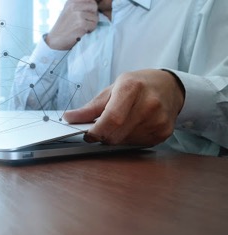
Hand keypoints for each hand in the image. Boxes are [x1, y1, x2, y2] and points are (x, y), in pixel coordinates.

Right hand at [45, 0, 98, 49]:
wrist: (55, 40)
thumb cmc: (64, 26)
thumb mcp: (69, 10)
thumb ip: (80, 5)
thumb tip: (94, 4)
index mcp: (72, 1)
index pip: (90, 0)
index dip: (91, 8)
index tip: (86, 15)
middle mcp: (74, 5)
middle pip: (94, 6)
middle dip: (93, 15)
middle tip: (85, 22)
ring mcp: (78, 14)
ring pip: (95, 17)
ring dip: (91, 24)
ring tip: (82, 27)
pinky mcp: (81, 24)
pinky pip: (93, 25)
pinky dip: (90, 30)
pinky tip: (82, 32)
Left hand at [64, 69, 184, 145]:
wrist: (169, 87)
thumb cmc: (138, 85)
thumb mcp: (113, 88)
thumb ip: (91, 106)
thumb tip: (69, 117)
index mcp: (132, 87)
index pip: (112, 118)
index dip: (96, 131)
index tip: (88, 134)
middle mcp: (149, 104)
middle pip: (117, 134)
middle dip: (103, 135)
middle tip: (102, 128)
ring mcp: (159, 120)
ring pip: (125, 141)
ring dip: (116, 137)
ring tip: (122, 122)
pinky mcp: (164, 132)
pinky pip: (137, 144)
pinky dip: (128, 139)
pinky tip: (134, 126)